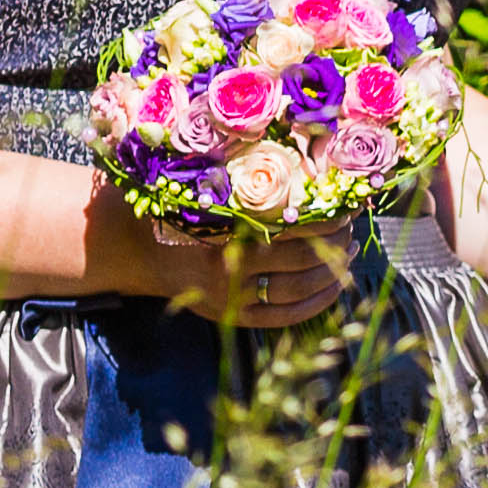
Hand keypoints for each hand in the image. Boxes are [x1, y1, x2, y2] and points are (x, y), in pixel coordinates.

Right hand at [97, 195, 350, 329]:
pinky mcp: (230, 316)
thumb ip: (248, 183)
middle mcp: (227, 267)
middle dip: (335, 243)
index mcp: (224, 229)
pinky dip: (315, 303)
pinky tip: (336, 286)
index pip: (292, 227)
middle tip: (352, 228)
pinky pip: (283, 317)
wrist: (134, 246)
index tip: (348, 205)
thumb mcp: (204, 187)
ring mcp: (229, 297)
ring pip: (296, 290)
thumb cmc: (176, 205)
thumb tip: (311, 170)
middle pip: (300, 259)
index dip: (327, 218)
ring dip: (332, 272)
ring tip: (351, 252)